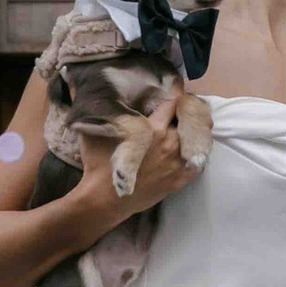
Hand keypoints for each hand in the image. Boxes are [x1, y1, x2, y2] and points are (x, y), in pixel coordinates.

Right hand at [78, 87, 194, 219]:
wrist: (104, 200)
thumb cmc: (98, 165)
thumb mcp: (97, 131)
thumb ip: (104, 110)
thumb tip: (86, 85)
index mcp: (153, 129)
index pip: (172, 102)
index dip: (175, 91)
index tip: (176, 85)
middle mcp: (170, 143)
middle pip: (188, 119)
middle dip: (185, 111)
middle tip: (181, 107)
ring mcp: (177, 163)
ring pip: (196, 140)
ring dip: (193, 131)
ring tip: (187, 126)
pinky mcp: (179, 180)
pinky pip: (198, 162)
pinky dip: (197, 152)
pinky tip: (192, 147)